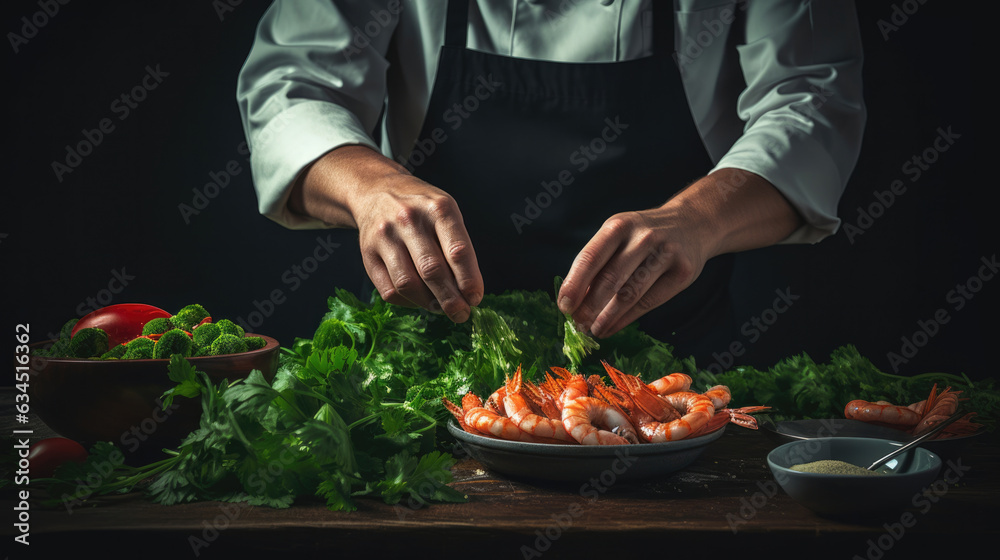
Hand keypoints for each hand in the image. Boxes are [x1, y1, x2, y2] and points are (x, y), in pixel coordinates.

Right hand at [289, 145, 483, 321]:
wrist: (376, 191)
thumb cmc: (421, 208)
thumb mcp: (445, 212)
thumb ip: (458, 247)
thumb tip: (468, 292)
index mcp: (437, 208)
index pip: (457, 250)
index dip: (469, 280)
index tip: (475, 298)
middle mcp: (409, 220)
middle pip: (432, 270)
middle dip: (450, 299)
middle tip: (461, 314)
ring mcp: (385, 236)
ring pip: (408, 284)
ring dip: (428, 303)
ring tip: (440, 307)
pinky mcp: (367, 254)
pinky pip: (389, 290)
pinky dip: (408, 302)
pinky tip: (419, 300)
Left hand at [557, 207, 708, 337]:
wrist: (692, 224)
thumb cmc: (644, 235)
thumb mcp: (619, 235)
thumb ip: (598, 262)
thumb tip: (574, 299)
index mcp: (619, 226)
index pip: (591, 257)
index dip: (575, 284)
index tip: (564, 307)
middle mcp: (643, 237)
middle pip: (610, 279)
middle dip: (590, 306)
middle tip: (578, 324)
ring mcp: (665, 254)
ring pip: (630, 294)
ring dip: (607, 317)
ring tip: (594, 330)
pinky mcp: (683, 272)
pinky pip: (649, 302)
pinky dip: (626, 319)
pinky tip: (612, 327)